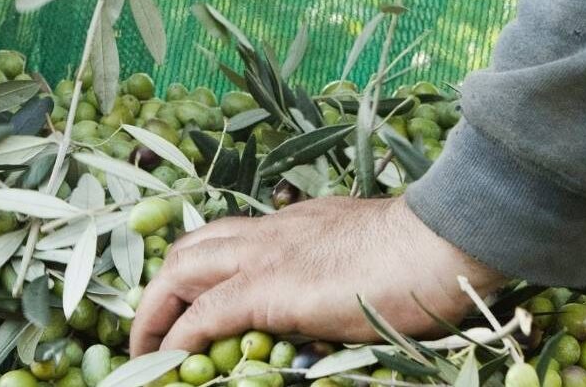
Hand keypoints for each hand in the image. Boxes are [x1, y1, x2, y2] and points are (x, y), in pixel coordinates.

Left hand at [129, 196, 506, 355]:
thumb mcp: (363, 255)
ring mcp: (264, 257)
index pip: (225, 239)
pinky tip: (168, 360)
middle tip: (154, 328)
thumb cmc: (421, 255)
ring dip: (155, 311)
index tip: (185, 301)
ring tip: (146, 351)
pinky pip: (204, 315)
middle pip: (189, 248)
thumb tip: (322, 304)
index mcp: (291, 225)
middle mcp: (268, 232)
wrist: (439, 242)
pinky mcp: (268, 289)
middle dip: (161, 287)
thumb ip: (332, 271)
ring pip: (181, 272)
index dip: (197, 268)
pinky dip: (179, 338)